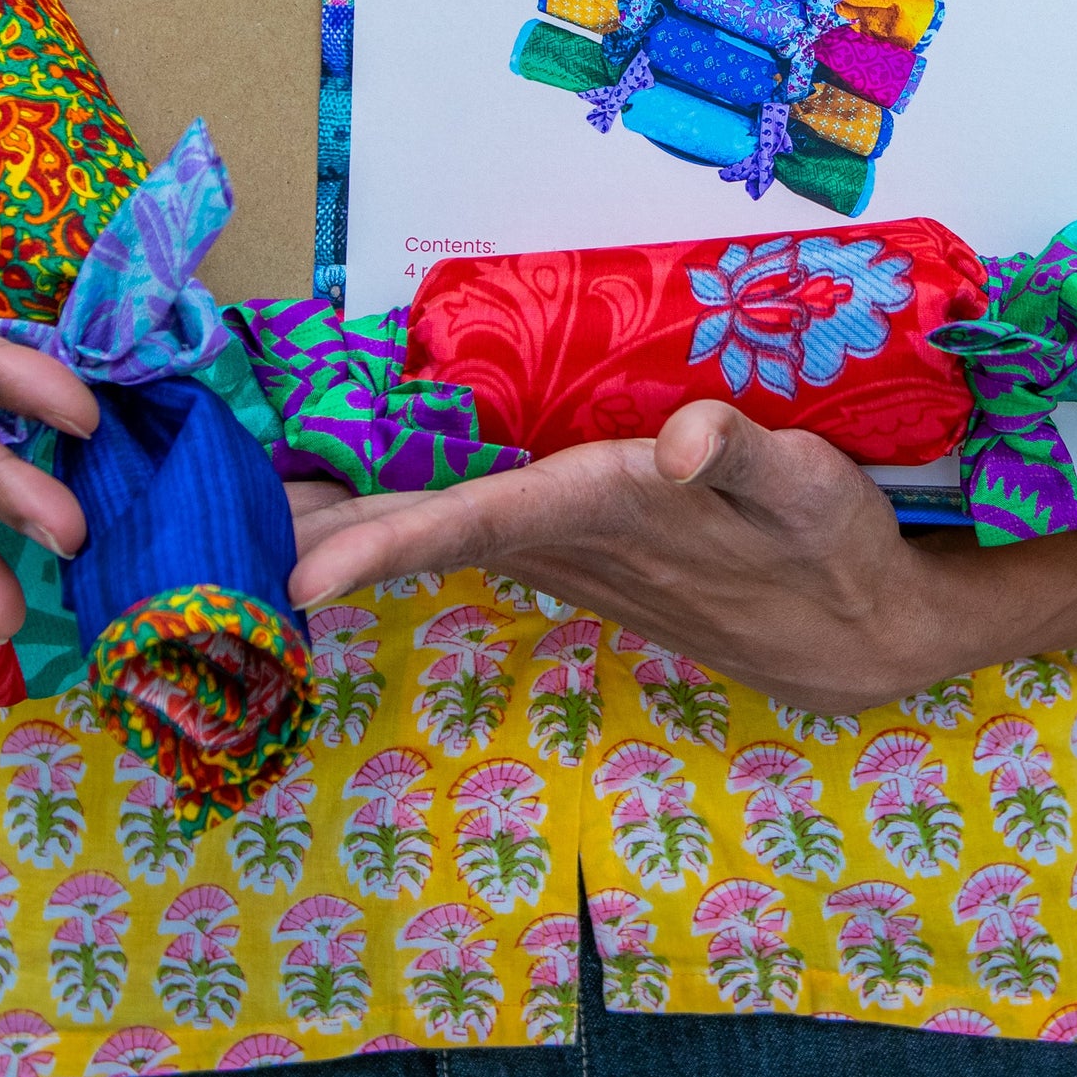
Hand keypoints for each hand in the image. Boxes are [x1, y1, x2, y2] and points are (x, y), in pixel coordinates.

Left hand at [285, 399, 1076, 713]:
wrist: (861, 640)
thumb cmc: (838, 548)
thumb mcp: (814, 488)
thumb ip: (750, 454)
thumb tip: (683, 437)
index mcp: (615, 515)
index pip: (484, 524)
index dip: (392, 540)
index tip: (301, 577)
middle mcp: (576, 546)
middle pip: (433, 537)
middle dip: (328, 533)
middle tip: (215, 527)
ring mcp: (576, 560)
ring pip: (446, 540)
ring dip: (353, 528)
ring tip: (258, 505)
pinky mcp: (589, 559)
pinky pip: (478, 539)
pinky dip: (410, 526)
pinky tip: (369, 510)